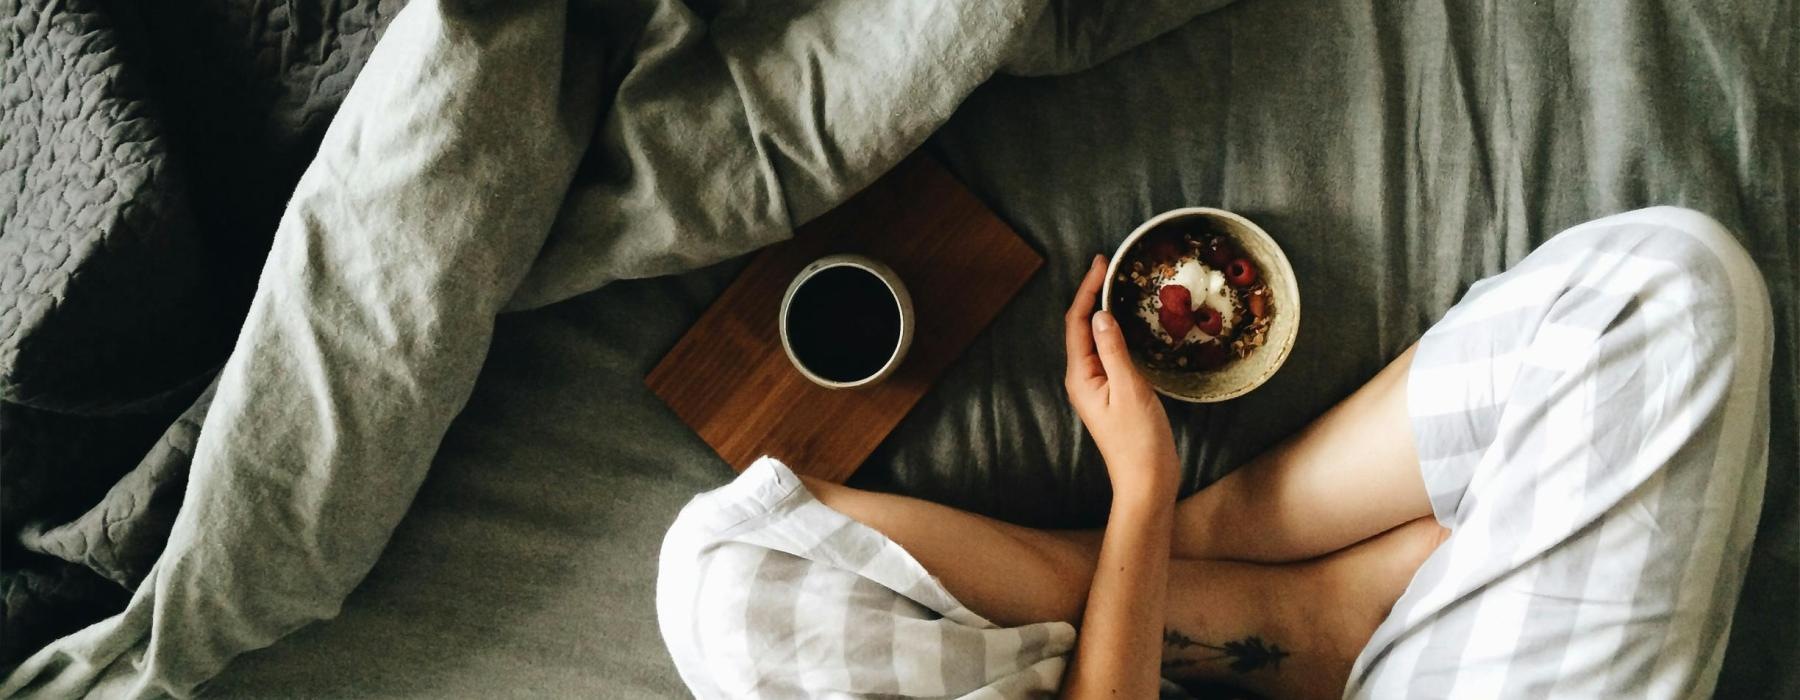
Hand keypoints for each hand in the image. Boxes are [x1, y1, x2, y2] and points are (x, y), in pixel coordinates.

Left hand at [1064, 255, 1179, 502]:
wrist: (1147, 481)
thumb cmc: (1138, 440)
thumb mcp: (1130, 389)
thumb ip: (1114, 350)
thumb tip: (1100, 315)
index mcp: (1081, 376)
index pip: (1077, 322)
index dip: (1087, 290)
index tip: (1101, 263)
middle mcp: (1084, 378)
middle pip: (1082, 327)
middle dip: (1093, 295)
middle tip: (1111, 267)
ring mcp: (1098, 386)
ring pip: (1096, 339)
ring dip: (1104, 312)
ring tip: (1119, 286)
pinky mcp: (1114, 393)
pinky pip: (1110, 353)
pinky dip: (1117, 332)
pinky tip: (1131, 324)